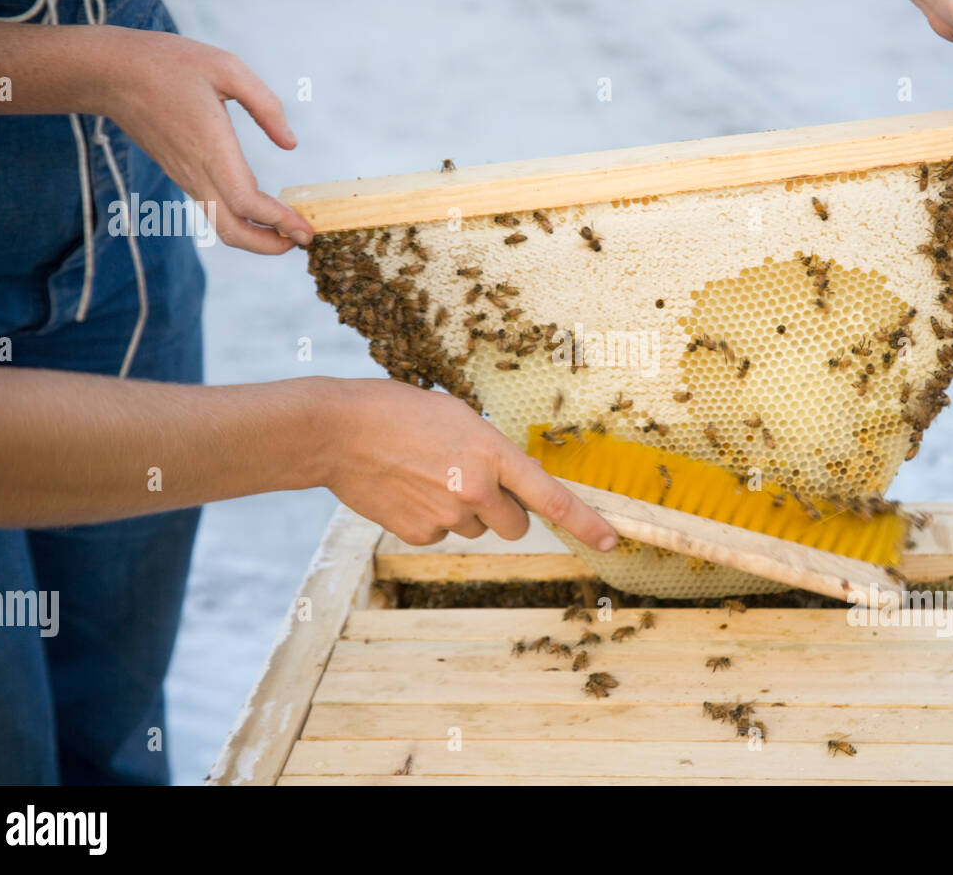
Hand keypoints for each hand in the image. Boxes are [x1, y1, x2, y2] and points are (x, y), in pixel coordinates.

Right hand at [98, 26, 313, 251]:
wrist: (110, 73)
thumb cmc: (169, 63)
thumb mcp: (226, 68)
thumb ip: (265, 105)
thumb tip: (289, 144)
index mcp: (211, 148)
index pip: (246, 204)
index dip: (279, 222)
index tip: (307, 230)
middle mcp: (197, 172)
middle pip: (233, 232)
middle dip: (270, 246)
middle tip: (303, 239)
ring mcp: (187, 177)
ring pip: (223, 226)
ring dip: (258, 237)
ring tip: (290, 229)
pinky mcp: (183, 175)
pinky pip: (214, 210)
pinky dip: (242, 220)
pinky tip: (264, 211)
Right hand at [323, 379, 618, 550]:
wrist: (340, 432)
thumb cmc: (402, 413)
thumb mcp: (460, 418)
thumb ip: (495, 452)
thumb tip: (524, 482)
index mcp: (492, 453)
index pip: (552, 497)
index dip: (587, 523)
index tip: (612, 540)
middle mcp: (476, 490)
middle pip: (516, 525)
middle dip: (505, 511)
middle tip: (472, 482)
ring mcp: (447, 516)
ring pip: (477, 529)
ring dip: (465, 512)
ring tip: (429, 477)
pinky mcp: (420, 534)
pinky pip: (443, 536)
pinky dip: (432, 519)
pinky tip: (408, 491)